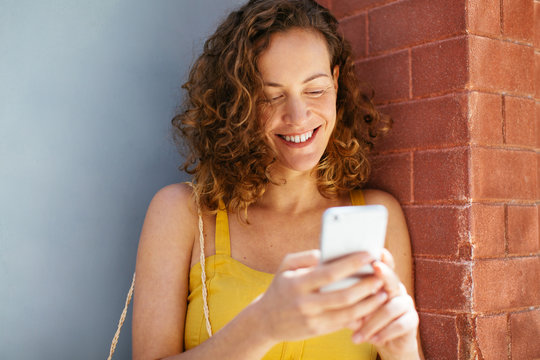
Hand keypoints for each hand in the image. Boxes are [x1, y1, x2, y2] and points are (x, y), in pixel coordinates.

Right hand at [252, 250, 388, 343]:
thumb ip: (305, 256)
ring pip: (348, 313)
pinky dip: (360, 315)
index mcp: (297, 283)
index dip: (351, 264)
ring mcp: (312, 319)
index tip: (369, 254)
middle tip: (381, 275)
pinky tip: (371, 306)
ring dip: (368, 302)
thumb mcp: (285, 267)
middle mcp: (305, 303)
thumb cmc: (281, 287)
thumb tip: (327, 252)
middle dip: (366, 285)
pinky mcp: (318, 331)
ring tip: (382, 291)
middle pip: (343, 295)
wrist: (266, 320)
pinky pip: (344, 323)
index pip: (329, 273)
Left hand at [350, 249, 419, 356]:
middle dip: (382, 275)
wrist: (383, 340)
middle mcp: (395, 288)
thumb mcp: (354, 307)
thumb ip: (347, 297)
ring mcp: (406, 302)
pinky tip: (374, 340)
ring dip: (373, 323)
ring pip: (391, 307)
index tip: (377, 252)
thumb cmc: (364, 318)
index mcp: (381, 281)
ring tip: (358, 335)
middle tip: (374, 273)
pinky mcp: (412, 319)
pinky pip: (401, 323)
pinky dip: (385, 332)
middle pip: (391, 279)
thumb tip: (331, 291)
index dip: (383, 258)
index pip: (383, 265)